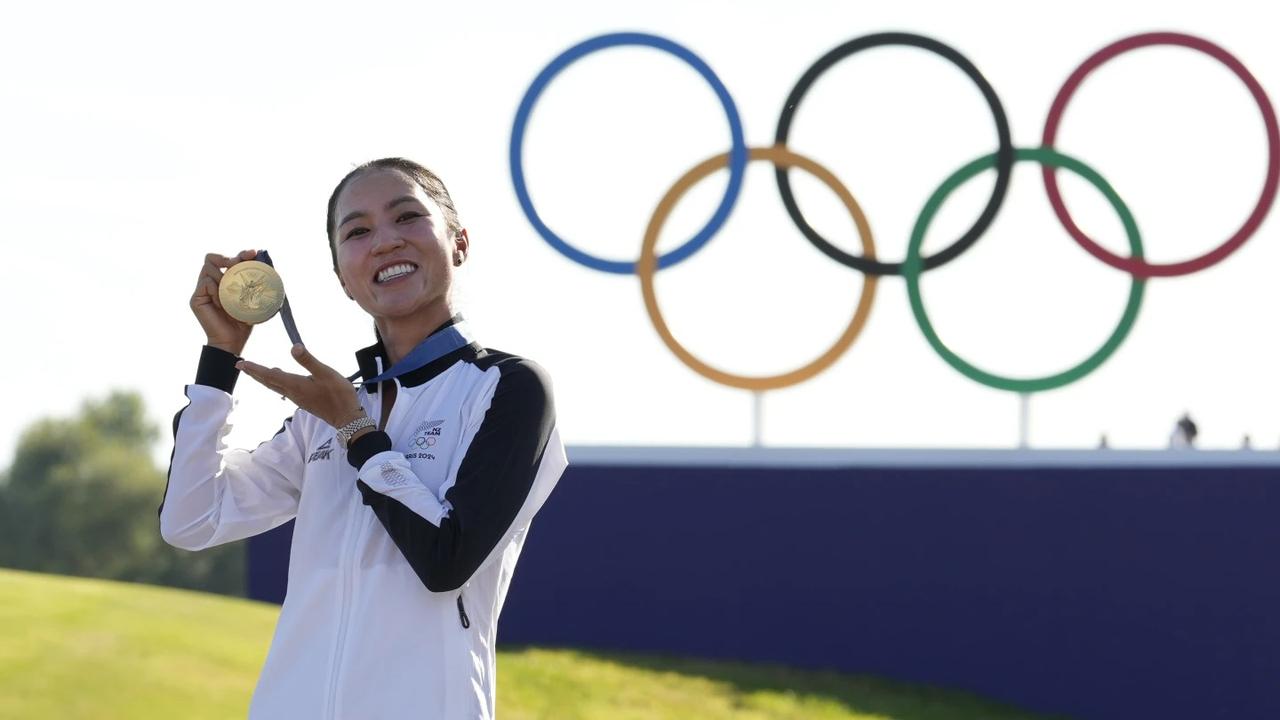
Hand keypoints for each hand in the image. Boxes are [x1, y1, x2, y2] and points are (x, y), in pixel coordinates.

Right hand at [190, 249, 258, 355]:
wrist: (233, 341)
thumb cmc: (244, 320)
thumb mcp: (253, 299)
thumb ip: (256, 283)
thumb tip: (267, 263)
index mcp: (225, 280)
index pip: (229, 259)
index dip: (240, 253)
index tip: (253, 253)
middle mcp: (212, 282)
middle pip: (212, 258)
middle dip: (228, 257)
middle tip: (238, 264)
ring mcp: (202, 290)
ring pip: (208, 268)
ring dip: (223, 277)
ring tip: (232, 294)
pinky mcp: (196, 298)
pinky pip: (206, 283)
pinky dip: (217, 291)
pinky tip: (224, 304)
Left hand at [236, 344, 365, 429]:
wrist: (346, 417)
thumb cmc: (338, 394)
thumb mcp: (325, 373)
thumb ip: (308, 361)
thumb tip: (293, 347)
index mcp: (295, 384)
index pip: (270, 375)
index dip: (255, 369)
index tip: (241, 364)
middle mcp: (292, 392)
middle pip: (269, 382)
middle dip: (254, 374)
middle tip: (241, 367)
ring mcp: (298, 398)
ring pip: (275, 386)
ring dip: (264, 379)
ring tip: (255, 372)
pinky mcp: (304, 401)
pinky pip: (284, 390)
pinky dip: (276, 382)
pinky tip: (279, 379)